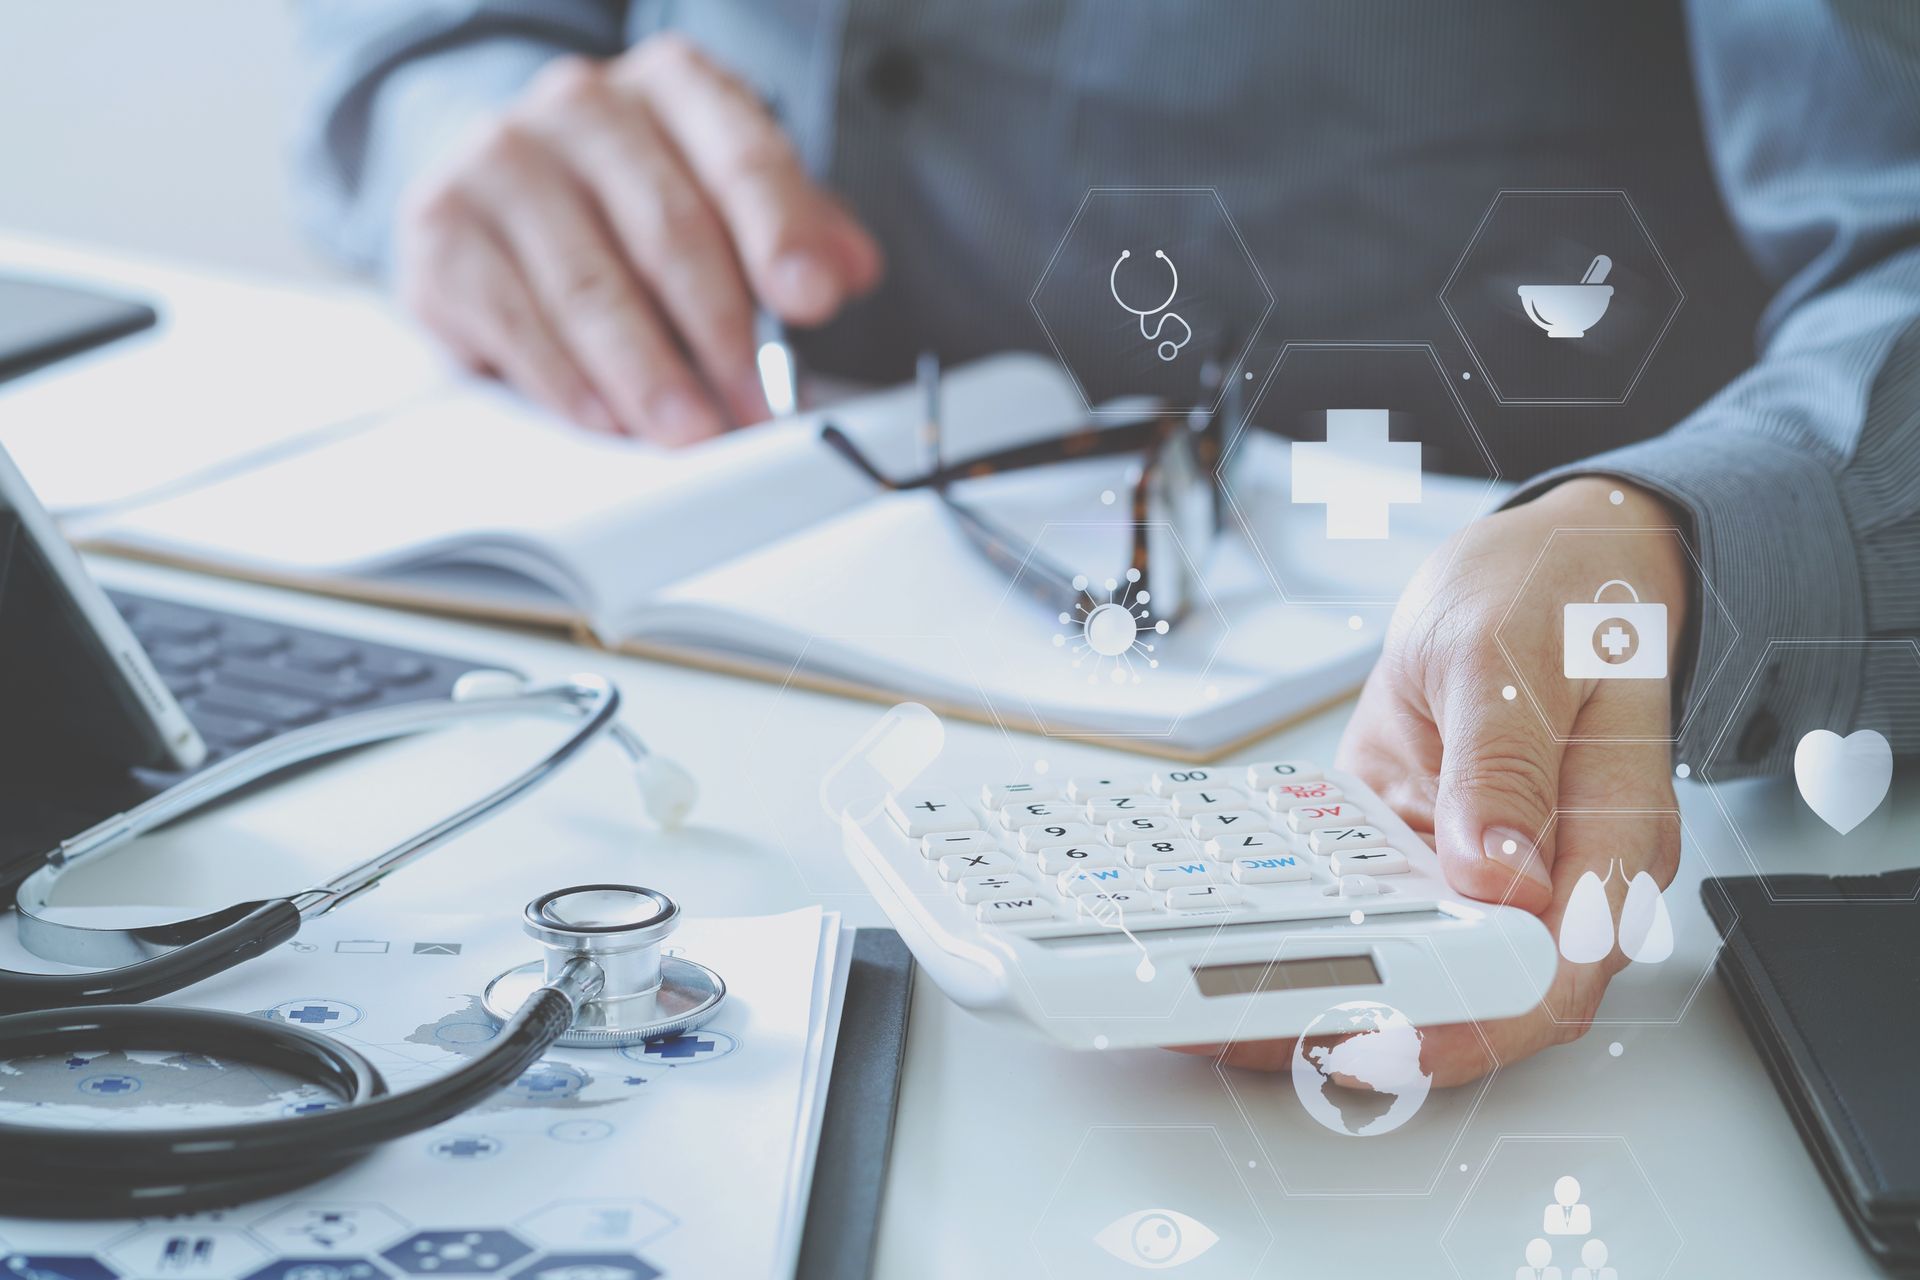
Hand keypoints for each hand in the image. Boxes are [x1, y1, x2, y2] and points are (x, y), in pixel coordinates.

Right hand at [394, 34, 882, 442]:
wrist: (501, 185)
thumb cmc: (633, 201)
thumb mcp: (726, 199)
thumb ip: (795, 230)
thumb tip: (849, 269)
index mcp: (673, 86)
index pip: (740, 156)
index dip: (781, 232)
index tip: (813, 299)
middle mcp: (583, 105)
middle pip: (668, 231)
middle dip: (721, 334)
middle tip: (754, 408)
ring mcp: (503, 159)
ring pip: (590, 286)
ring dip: (648, 374)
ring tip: (690, 432)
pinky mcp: (442, 226)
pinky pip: (515, 318)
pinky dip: (569, 382)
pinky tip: (607, 419)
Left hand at [1190, 478, 1691, 1084]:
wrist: (1544, 563)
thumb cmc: (1560, 600)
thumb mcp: (1516, 663)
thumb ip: (1505, 772)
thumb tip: (1498, 877)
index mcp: (1607, 845)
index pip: (1549, 981)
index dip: (1463, 1027)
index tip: (1372, 1040)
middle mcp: (1552, 879)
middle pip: (1472, 998)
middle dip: (1365, 1031)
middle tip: (1251, 1028)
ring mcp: (1482, 870)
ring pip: (1411, 967)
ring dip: (1321, 994)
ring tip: (1218, 1005)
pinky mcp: (1424, 847)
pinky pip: (1370, 907)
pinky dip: (1309, 930)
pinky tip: (1237, 938)